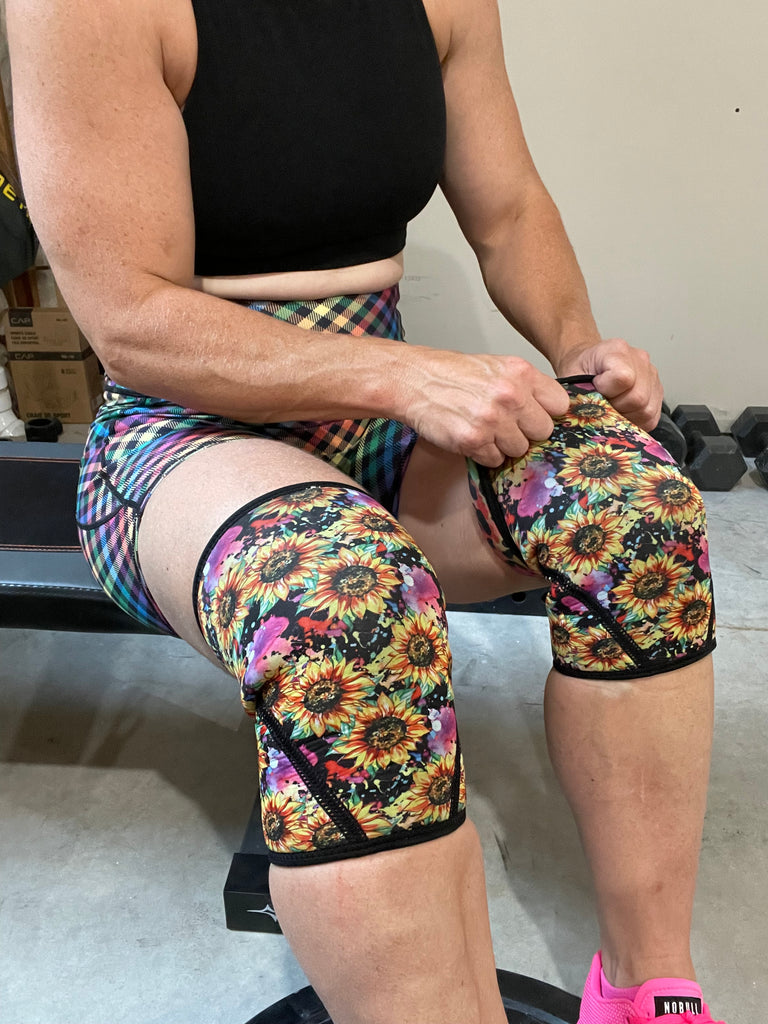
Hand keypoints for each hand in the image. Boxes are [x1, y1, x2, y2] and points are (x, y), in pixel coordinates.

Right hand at [398, 348, 569, 466]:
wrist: (414, 380)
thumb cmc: (453, 373)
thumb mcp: (496, 366)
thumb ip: (524, 386)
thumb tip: (549, 411)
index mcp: (520, 372)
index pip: (560, 404)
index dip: (547, 413)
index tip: (535, 415)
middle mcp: (510, 395)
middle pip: (543, 431)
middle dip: (527, 431)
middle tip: (506, 425)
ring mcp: (492, 420)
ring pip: (519, 449)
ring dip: (504, 444)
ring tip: (484, 428)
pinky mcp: (473, 440)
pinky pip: (495, 460)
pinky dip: (484, 453)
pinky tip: (471, 436)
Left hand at [555, 337, 662, 431]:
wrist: (588, 363)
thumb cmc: (580, 370)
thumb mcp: (570, 377)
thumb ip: (579, 392)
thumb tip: (589, 414)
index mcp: (616, 349)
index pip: (623, 378)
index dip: (607, 392)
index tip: (596, 390)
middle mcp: (640, 359)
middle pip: (638, 398)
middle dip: (617, 408)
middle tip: (603, 404)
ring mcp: (652, 374)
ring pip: (646, 410)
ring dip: (627, 416)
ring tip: (612, 407)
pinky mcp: (658, 391)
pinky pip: (652, 416)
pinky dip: (636, 420)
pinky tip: (623, 411)